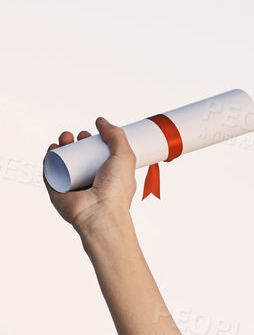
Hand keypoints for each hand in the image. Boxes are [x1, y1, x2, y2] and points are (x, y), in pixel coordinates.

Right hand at [45, 117, 137, 236]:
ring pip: (63, 164)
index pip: (95, 156)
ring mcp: (73, 188)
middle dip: (74, 143)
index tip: (88, 134)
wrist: (100, 214)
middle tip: (75, 136)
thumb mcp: (124, 156)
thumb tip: (101, 121)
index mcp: (108, 176)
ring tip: (64, 138)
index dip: (90, 142)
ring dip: (61, 148)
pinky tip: (52, 149)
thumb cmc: (116, 189)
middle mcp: (90, 182)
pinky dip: (48, 161)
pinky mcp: (58, 193)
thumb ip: (116, 135)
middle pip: (78, 158)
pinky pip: (51, 175)